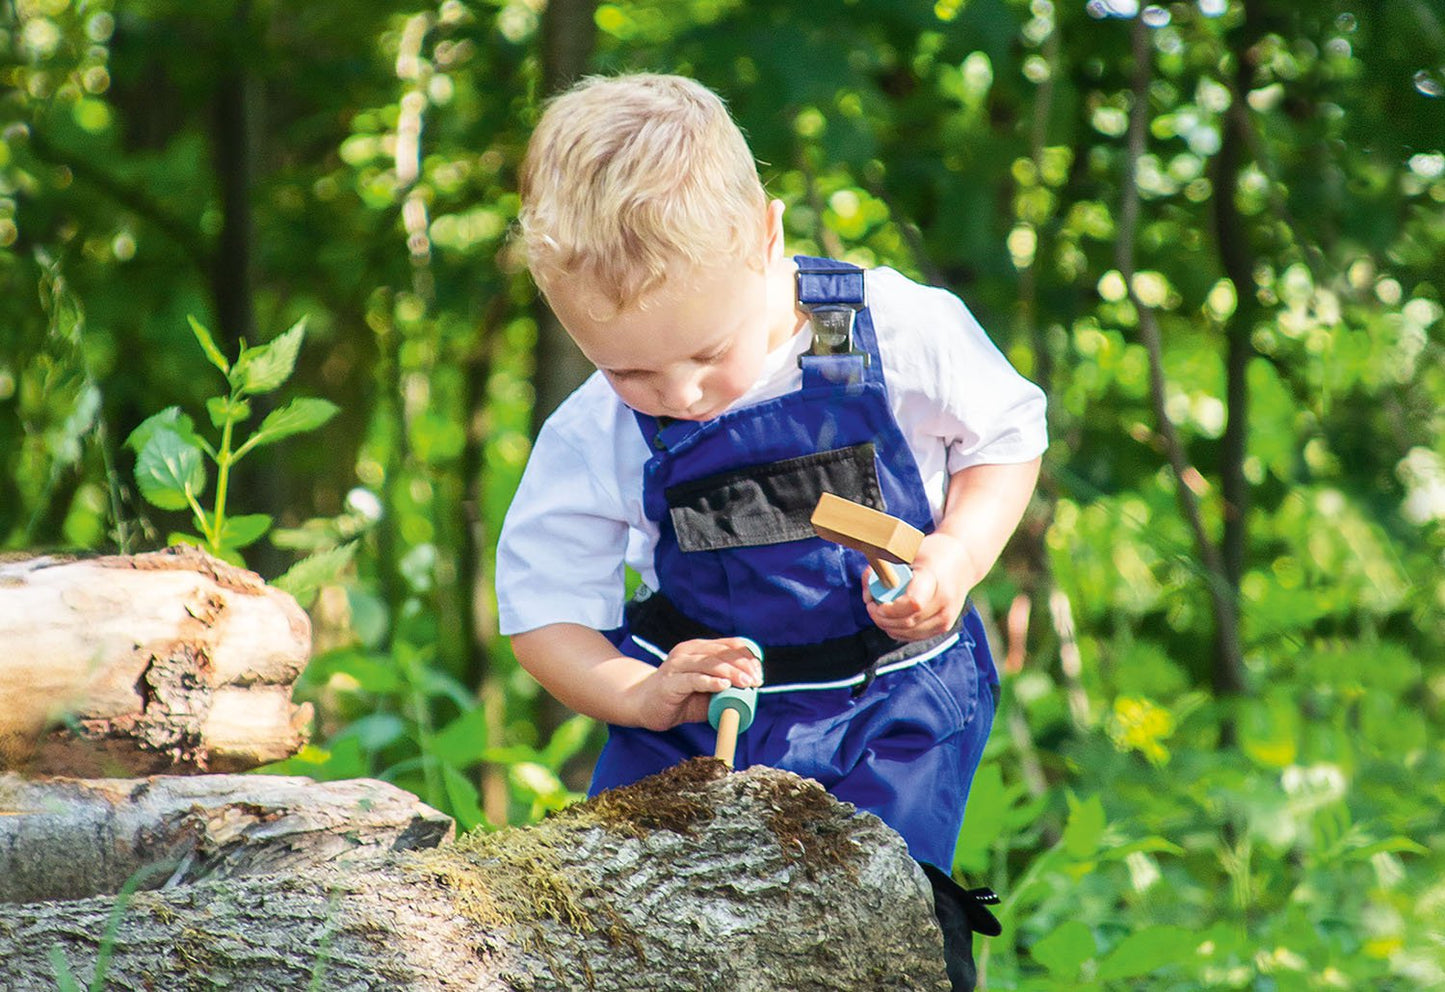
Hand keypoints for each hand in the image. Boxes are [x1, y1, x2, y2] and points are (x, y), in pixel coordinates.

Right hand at [629, 637, 762, 730]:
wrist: (642, 703)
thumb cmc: (679, 697)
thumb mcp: (706, 690)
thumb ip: (725, 686)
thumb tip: (750, 690)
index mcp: (699, 649)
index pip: (729, 645)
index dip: (747, 657)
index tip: (759, 673)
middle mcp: (688, 652)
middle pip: (721, 653)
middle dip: (743, 666)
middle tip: (757, 680)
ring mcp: (677, 665)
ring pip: (709, 663)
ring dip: (731, 672)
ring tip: (746, 683)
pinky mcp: (670, 682)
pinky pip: (693, 679)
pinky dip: (710, 681)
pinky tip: (724, 685)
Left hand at [864, 531, 977, 641]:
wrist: (963, 561)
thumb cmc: (930, 552)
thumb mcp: (908, 550)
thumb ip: (883, 568)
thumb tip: (866, 593)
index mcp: (935, 579)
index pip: (913, 604)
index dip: (890, 609)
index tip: (874, 601)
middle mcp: (944, 602)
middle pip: (907, 622)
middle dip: (882, 618)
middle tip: (870, 605)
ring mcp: (946, 618)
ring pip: (909, 633)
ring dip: (887, 625)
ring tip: (878, 611)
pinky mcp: (944, 627)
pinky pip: (915, 636)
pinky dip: (898, 630)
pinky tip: (890, 618)